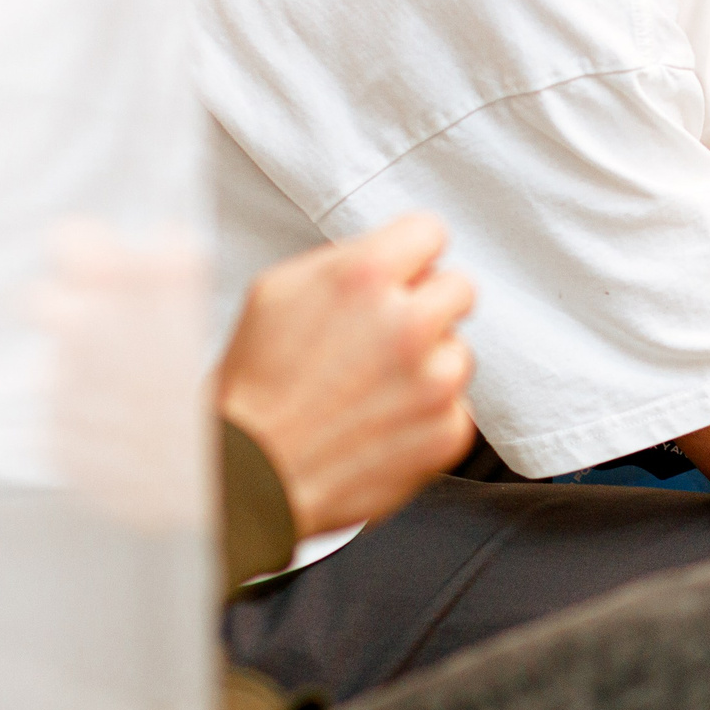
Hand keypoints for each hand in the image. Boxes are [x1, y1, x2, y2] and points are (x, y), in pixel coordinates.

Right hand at [217, 213, 476, 538]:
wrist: (249, 476)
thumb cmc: (254, 387)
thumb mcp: (279, 292)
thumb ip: (348, 262)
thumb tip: (394, 256)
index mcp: (365, 277)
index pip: (430, 232)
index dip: (412, 256)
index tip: (404, 275)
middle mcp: (408, 324)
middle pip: (460, 287)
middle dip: (428, 306)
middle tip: (389, 335)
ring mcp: (435, 381)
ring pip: (459, 351)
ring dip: (429, 364)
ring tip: (371, 390)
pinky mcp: (448, 430)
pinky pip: (456, 406)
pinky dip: (427, 416)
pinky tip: (380, 424)